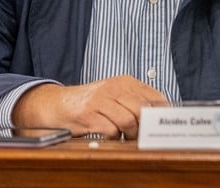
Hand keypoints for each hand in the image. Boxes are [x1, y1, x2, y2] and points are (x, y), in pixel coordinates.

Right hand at [12, 75, 167, 138]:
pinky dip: (112, 138)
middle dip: (145, 128)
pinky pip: (110, 130)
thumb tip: (158, 121)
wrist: (56, 104)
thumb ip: (136, 104)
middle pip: (143, 110)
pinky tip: (108, 136)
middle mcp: (114, 87)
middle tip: (142, 137)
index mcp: (125, 82)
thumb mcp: (115, 96)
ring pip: (128, 121)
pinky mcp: (88, 114)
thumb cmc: (90, 103)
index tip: (162, 127)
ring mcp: (100, 100)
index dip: (161, 115)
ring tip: (124, 137)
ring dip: (129, 135)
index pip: (155, 97)